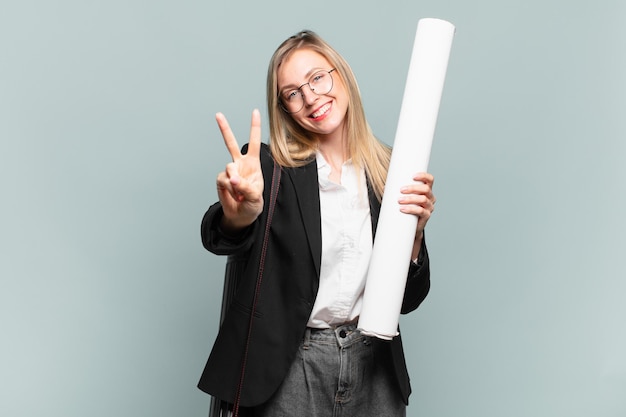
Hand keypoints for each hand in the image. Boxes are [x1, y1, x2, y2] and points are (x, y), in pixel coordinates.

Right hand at [215, 109, 263, 231]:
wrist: (241, 215)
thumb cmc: (253, 203)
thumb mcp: (255, 195)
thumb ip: (245, 185)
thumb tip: (231, 178)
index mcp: (253, 163)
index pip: (254, 142)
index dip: (254, 127)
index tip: (255, 111)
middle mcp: (240, 164)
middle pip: (230, 143)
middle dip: (224, 129)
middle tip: (218, 114)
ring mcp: (229, 171)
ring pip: (229, 168)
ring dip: (236, 182)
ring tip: (240, 193)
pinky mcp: (221, 179)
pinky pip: (224, 180)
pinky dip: (230, 189)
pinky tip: (234, 195)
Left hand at [398, 172, 435, 240]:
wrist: (409, 226)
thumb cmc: (407, 208)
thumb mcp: (403, 197)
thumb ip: (396, 191)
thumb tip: (385, 187)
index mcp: (426, 190)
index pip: (430, 180)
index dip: (424, 176)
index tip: (413, 176)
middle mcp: (430, 197)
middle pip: (426, 189)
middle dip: (413, 188)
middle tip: (401, 190)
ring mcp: (429, 207)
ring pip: (423, 199)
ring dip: (410, 199)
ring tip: (399, 200)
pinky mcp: (426, 216)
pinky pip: (421, 211)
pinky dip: (411, 209)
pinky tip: (403, 209)